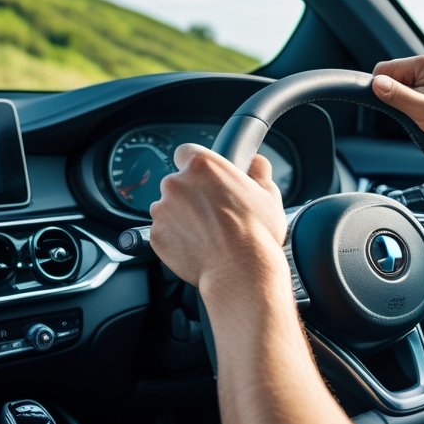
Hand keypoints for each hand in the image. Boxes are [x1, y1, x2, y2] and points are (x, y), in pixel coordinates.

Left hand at [149, 144, 288, 301]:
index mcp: (202, 165)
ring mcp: (162, 210)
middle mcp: (176, 183)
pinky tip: (198, 247)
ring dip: (182, 217)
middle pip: (177, 183)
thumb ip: (259, 172)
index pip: (185, 152)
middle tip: (214, 213)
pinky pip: (163, 233)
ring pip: (168, 209)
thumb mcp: (268, 195)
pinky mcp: (155, 236)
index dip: (195, 165)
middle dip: (190, 196)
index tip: (204, 177)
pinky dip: (176, 239)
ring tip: (208, 234)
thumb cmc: (256, 233)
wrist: (241, 271)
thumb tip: (257, 163)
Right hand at [371, 54, 423, 147]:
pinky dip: (422, 104)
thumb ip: (398, 95)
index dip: (383, 90)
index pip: (384, 70)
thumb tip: (375, 83)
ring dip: (411, 103)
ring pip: (408, 87)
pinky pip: (420, 91)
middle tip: (416, 114)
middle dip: (399, 98)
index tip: (395, 107)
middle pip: (395, 78)